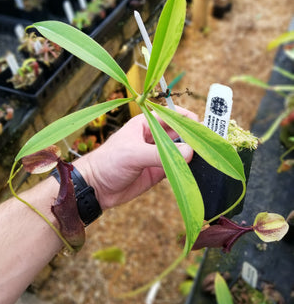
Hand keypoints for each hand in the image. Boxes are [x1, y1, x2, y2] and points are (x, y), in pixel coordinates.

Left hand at [76, 106, 197, 209]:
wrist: (95, 188)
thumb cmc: (108, 162)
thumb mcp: (133, 154)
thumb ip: (160, 154)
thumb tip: (188, 152)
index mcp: (144, 124)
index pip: (169, 115)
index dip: (185, 117)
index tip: (200, 124)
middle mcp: (152, 137)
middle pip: (177, 132)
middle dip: (191, 135)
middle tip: (207, 143)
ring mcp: (156, 154)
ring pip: (179, 150)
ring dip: (190, 152)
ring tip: (205, 155)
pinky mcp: (158, 171)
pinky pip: (176, 166)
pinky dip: (185, 167)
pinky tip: (194, 169)